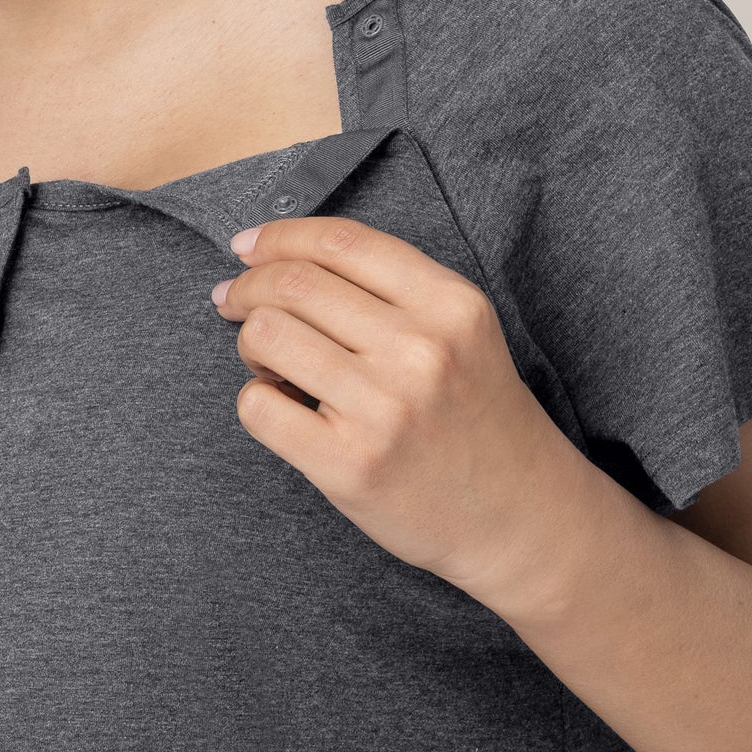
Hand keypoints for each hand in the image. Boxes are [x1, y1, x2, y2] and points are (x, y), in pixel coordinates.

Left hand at [210, 213, 593, 609]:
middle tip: (233, 302)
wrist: (518, 515)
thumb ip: (389, 288)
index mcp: (450, 304)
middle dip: (247, 287)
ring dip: (251, 344)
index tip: (247, 247)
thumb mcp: (461, 331)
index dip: (280, 236)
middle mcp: (420, 350)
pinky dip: (256, 400)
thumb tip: (274, 255)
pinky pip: (258, 406)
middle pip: (292, 284)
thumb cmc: (474, 416)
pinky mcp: (349, 465)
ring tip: (271, 364)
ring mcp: (383, 410)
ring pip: (266, 336)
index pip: (340, 242)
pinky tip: (284, 408)